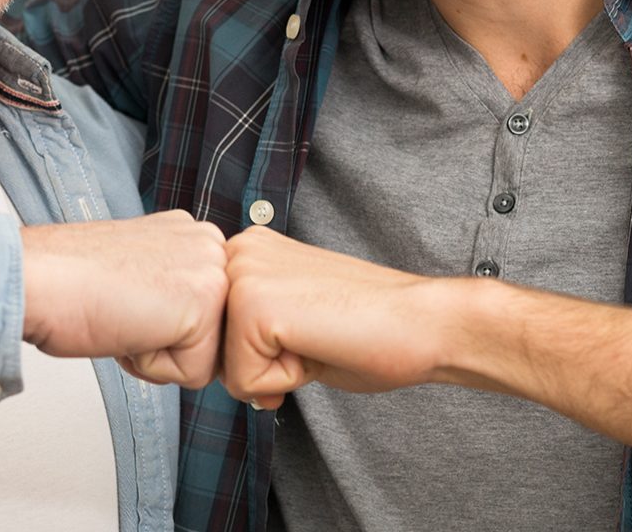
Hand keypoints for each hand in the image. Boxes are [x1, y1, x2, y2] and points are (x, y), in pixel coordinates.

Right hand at [20, 210, 227, 388]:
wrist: (36, 280)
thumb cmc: (66, 282)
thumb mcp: (135, 274)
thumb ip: (167, 287)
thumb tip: (177, 318)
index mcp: (190, 234)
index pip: (204, 312)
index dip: (162, 326)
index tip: (127, 301)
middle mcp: (208, 243)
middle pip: (211, 335)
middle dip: (167, 341)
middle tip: (124, 310)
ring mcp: (211, 270)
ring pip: (205, 356)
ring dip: (160, 354)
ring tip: (125, 315)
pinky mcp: (205, 303)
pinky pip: (193, 373)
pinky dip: (153, 365)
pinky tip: (126, 327)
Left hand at [219, 227, 451, 408]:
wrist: (421, 323)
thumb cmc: (370, 328)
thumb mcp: (290, 318)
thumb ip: (248, 329)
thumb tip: (209, 364)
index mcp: (248, 249)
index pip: (216, 333)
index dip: (262, 353)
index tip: (309, 330)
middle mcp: (238, 251)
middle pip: (213, 350)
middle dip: (261, 364)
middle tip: (314, 338)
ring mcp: (243, 274)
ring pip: (225, 368)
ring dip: (272, 372)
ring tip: (315, 340)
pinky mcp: (253, 305)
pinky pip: (243, 382)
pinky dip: (283, 381)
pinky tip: (318, 347)